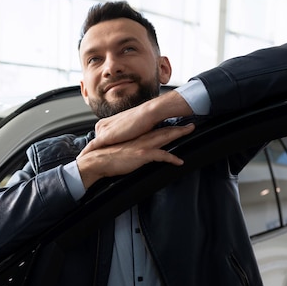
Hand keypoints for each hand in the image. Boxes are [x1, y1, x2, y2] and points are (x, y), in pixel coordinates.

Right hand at [76, 123, 194, 188]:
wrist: (96, 161)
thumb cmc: (104, 158)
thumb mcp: (116, 150)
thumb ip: (125, 148)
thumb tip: (129, 151)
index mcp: (135, 138)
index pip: (153, 129)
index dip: (165, 126)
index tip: (174, 123)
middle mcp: (140, 139)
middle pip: (162, 130)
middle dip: (177, 126)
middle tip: (190, 123)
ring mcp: (142, 145)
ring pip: (164, 136)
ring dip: (178, 133)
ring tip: (189, 130)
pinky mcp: (142, 154)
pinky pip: (161, 155)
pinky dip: (172, 158)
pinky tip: (180, 161)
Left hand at [80, 90, 192, 155]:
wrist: (147, 115)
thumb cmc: (142, 121)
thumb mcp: (129, 128)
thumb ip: (122, 135)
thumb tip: (124, 142)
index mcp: (105, 122)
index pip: (99, 139)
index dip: (98, 148)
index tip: (93, 156)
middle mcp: (101, 125)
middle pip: (95, 143)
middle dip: (91, 152)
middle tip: (86, 161)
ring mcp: (102, 130)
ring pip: (91, 146)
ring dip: (86, 154)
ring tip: (81, 162)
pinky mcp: (105, 136)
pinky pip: (91, 147)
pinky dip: (85, 153)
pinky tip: (81, 160)